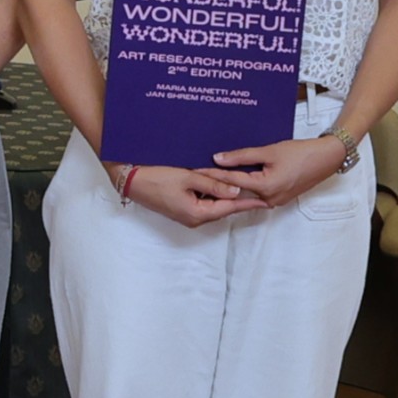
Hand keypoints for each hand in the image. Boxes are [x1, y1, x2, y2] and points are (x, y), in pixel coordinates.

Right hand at [123, 163, 270, 227]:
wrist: (131, 181)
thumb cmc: (157, 178)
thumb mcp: (188, 178)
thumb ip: (213, 185)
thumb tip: (236, 192)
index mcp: (197, 213)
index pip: (229, 208)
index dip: (248, 203)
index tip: (265, 202)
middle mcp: (194, 219)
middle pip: (223, 209)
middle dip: (239, 201)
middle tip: (258, 193)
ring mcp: (187, 216)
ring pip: (214, 207)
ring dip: (225, 198)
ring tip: (242, 188)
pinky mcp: (181, 210)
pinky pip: (204, 205)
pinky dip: (213, 197)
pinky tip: (219, 188)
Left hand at [206, 136, 348, 208]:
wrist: (327, 158)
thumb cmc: (302, 153)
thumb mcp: (268, 151)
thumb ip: (242, 156)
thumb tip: (218, 158)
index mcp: (266, 187)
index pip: (231, 182)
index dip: (212, 175)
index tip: (196, 171)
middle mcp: (269, 198)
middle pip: (236, 192)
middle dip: (217, 185)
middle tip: (197, 177)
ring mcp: (275, 200)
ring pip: (245, 194)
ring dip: (229, 188)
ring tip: (210, 180)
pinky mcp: (278, 198)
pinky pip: (256, 194)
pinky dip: (243, 188)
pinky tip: (232, 182)